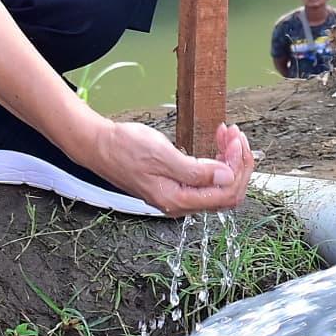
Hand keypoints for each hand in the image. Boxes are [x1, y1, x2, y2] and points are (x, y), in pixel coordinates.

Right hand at [67, 112, 253, 215]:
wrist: (99, 146)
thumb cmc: (124, 148)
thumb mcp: (162, 155)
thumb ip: (195, 171)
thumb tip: (226, 177)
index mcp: (178, 200)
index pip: (226, 193)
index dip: (237, 166)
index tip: (234, 140)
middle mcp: (181, 203)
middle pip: (227, 191)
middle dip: (237, 162)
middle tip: (234, 134)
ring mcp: (179, 194)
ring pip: (219, 183)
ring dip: (229, 157)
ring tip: (226, 132)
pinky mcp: (176, 184)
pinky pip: (207, 177)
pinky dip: (217, 159)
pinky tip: (217, 141)